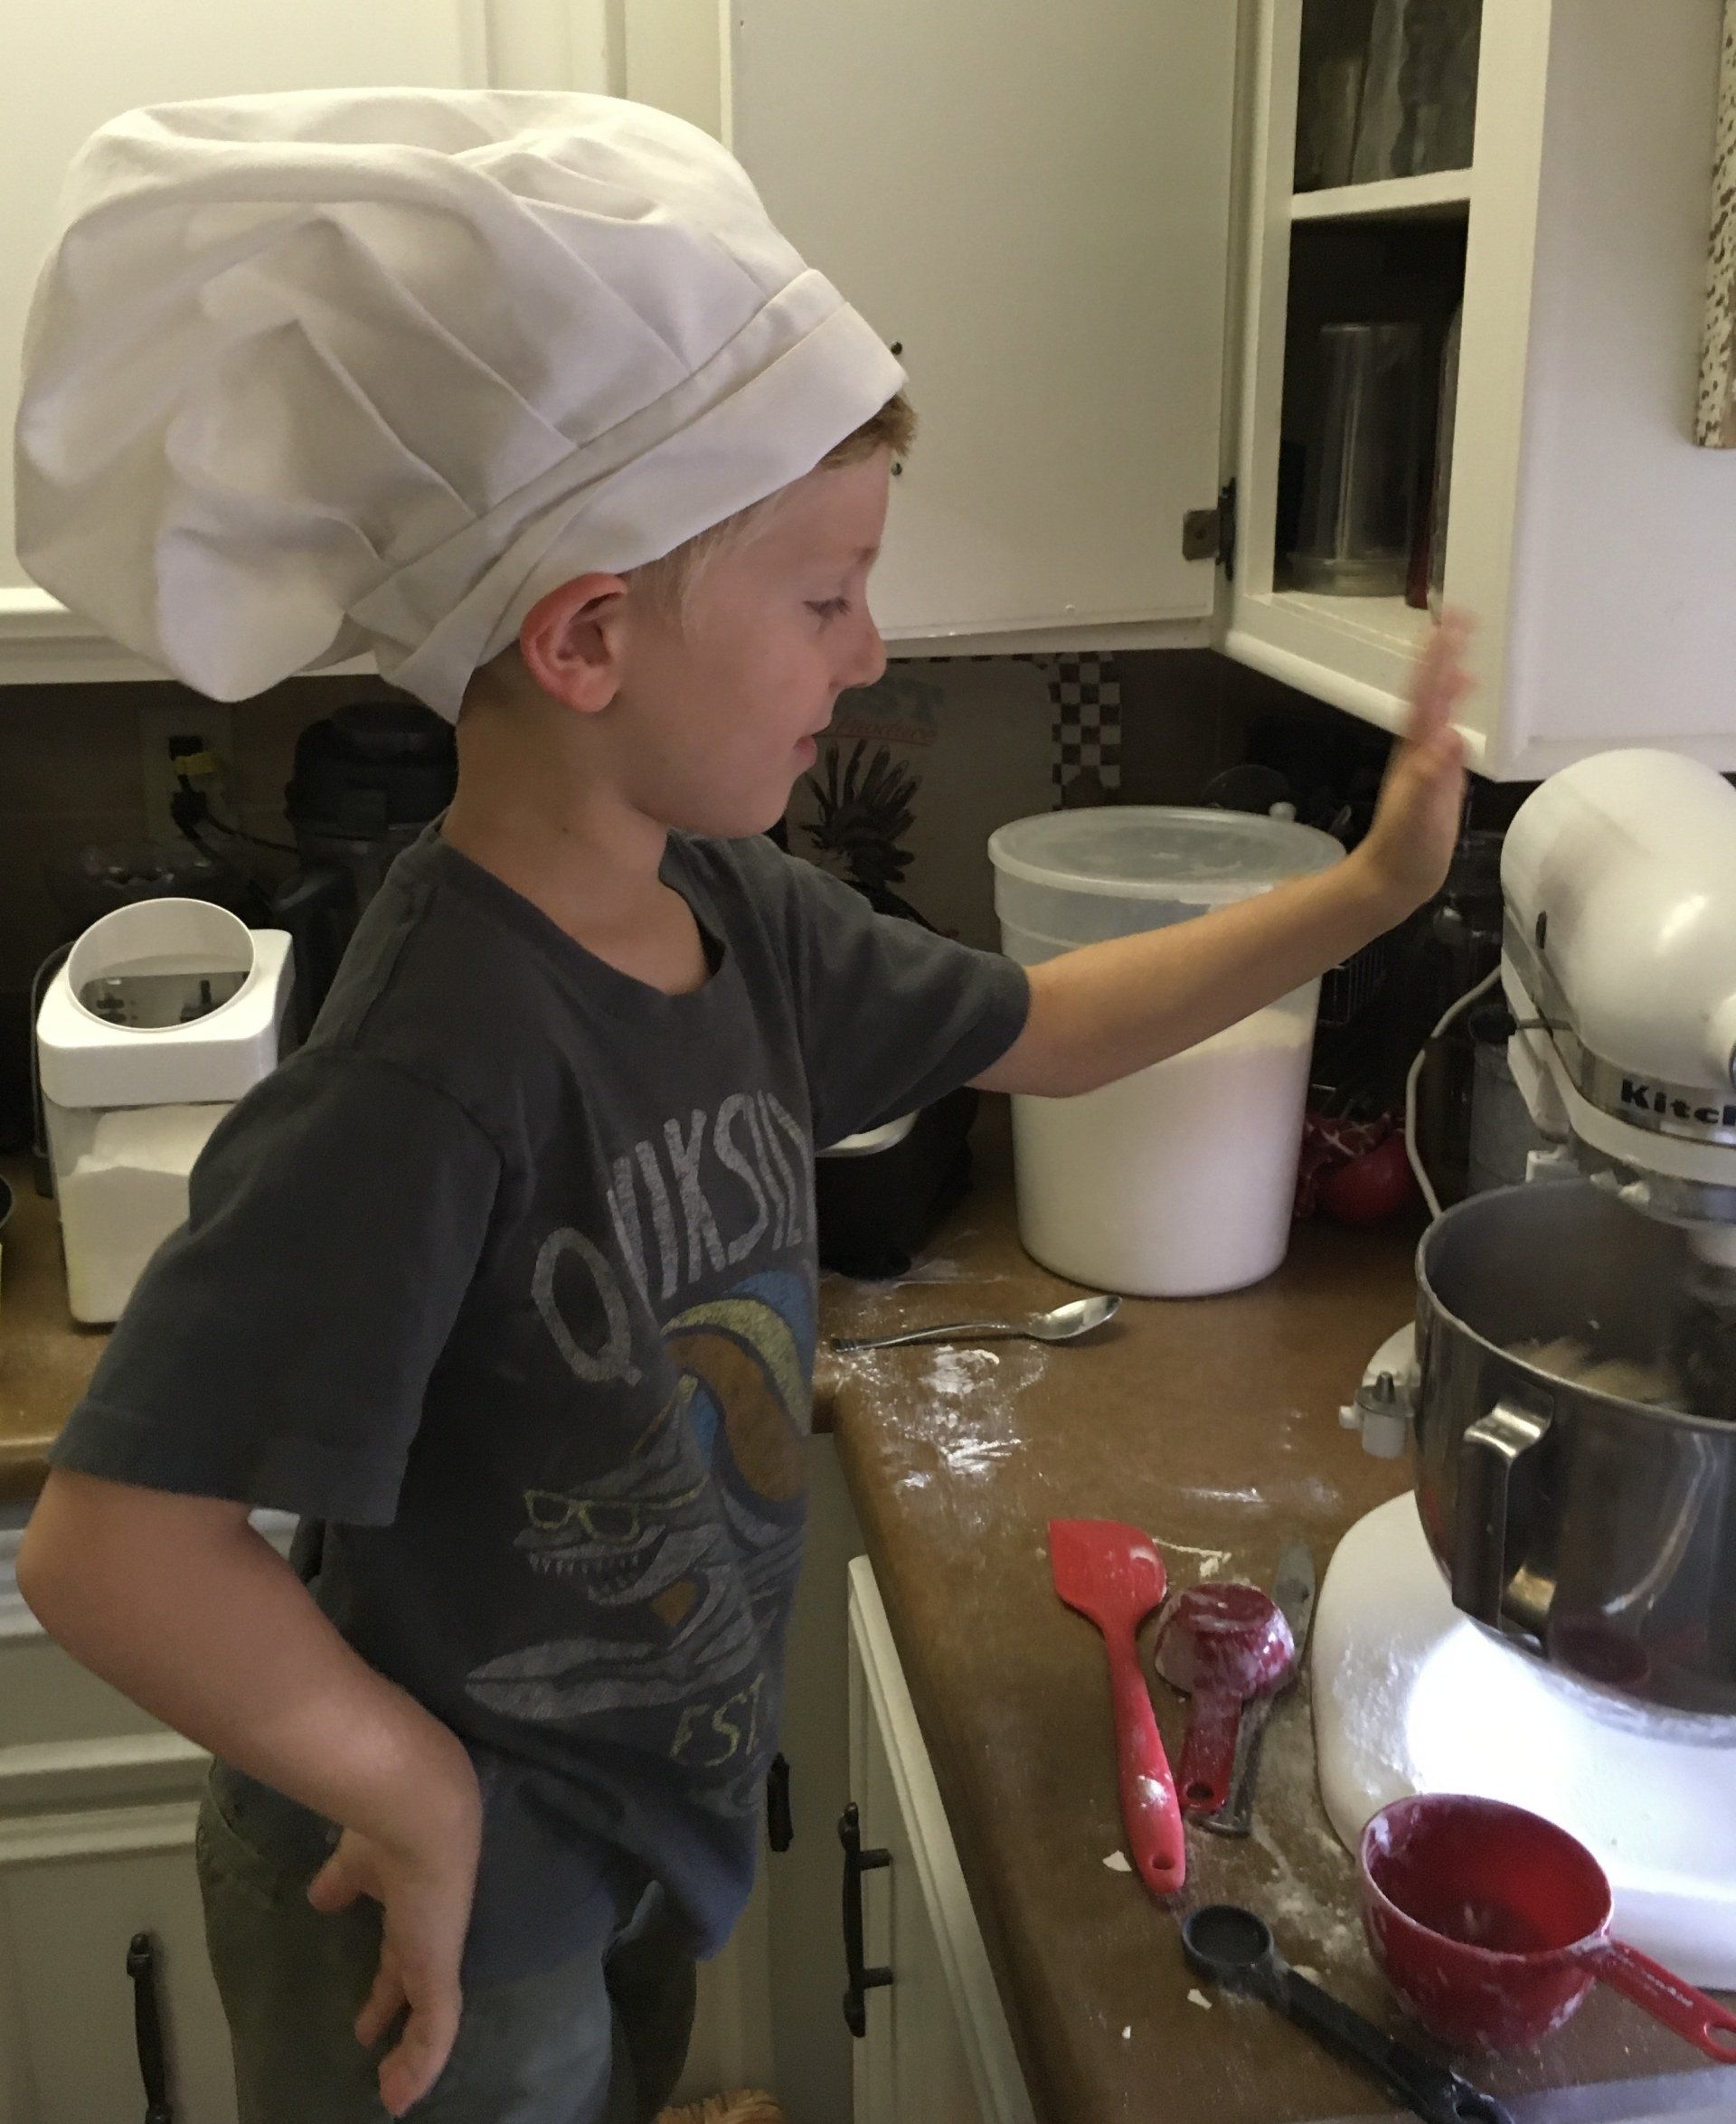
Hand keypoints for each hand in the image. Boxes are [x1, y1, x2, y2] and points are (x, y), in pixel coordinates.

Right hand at [306, 1762, 481, 2116]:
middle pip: (414, 1987)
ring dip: (413, 2060)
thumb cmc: (386, 1829)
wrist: (421, 1815)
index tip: (367, 2018)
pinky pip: (436, 2033)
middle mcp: (429, 1936)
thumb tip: (320, 1897)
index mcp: (410, 1908)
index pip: (399, 1957)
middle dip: (394, 2016)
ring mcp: (437, 1957)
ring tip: (393, 2093)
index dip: (385, 1989)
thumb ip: (343, 1881)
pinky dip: (421, 2066)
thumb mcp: (356, 1862)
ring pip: (433, 2021)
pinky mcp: (440, 1974)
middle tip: (374, 2040)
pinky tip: (402, 2095)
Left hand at [1355, 610, 1472, 915]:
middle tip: (1458, 617)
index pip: (1428, 694)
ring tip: (1460, 646)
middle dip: (1443, 654)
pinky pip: (1445, 732)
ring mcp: (1425, 761)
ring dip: (1446, 675)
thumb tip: (1450, 738)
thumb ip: (1433, 778)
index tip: (1450, 624)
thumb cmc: (1405, 851)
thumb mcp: (1420, 815)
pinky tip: (1461, 711)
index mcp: (1417, 751)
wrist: (1390, 881)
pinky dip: (1453, 714)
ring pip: (1435, 707)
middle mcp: (1419, 748)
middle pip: (1430, 691)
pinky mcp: (1435, 778)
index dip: (1439, 660)